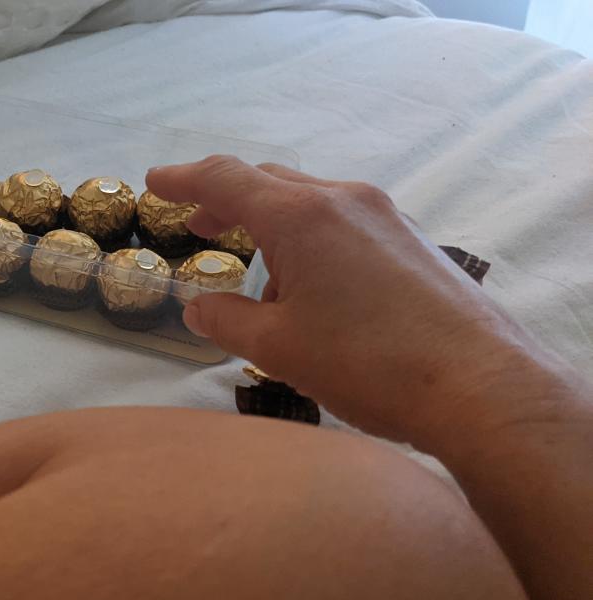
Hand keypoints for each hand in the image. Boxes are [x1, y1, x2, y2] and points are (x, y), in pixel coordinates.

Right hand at [146, 156, 576, 444]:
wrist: (480, 385)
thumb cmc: (366, 364)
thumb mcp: (278, 349)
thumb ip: (227, 322)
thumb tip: (198, 309)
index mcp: (300, 215)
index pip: (226, 179)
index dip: (184, 179)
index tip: (155, 183)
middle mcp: (343, 200)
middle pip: (269, 181)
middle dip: (227, 200)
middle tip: (199, 227)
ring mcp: (384, 217)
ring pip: (310, 202)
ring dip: (272, 226)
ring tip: (259, 280)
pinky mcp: (411, 241)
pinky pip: (344, 223)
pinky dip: (310, 240)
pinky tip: (313, 291)